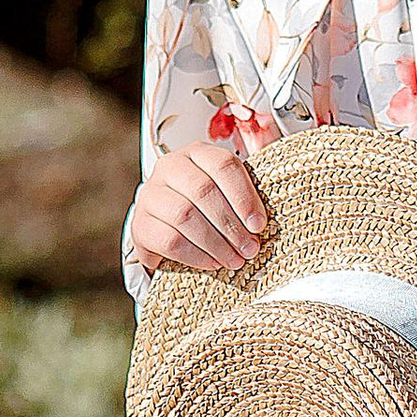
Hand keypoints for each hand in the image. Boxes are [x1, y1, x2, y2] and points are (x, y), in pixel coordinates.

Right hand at [128, 134, 269, 276]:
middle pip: (203, 191)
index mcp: (197, 153)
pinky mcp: (141, 224)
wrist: (169, 228)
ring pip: (185, 215)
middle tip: (250, 248)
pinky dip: (196, 255)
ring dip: (216, 242)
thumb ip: (250, 190)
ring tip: (235, 260)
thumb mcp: (228, 192)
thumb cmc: (208, 208)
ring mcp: (150, 195)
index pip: (223, 165)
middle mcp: (170, 167)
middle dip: (231, 224)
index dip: (244, 196)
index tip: (259, 225)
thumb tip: (275, 204)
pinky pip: (169, 240)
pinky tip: (213, 263)